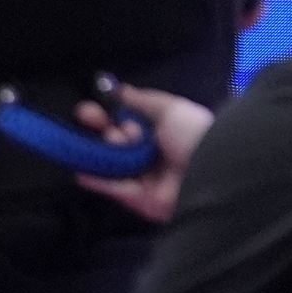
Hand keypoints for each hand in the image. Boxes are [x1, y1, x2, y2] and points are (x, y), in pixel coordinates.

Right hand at [75, 86, 212, 225]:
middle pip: (118, 142)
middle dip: (103, 126)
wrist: (212, 171)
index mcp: (163, 133)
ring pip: (115, 163)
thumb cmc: (192, 134)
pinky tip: (80, 169)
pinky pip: (116, 189)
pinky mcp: (141, 202)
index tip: (96, 104)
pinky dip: (97, 180)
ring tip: (105, 138)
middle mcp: (154, 156)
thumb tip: (119, 90)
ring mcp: (146, 180)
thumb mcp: (170, 108)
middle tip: (88, 115)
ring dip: (104, 148)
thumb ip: (142, 99)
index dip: (112, 113)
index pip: (130, 122)